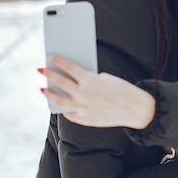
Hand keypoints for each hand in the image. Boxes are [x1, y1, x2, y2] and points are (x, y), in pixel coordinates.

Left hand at [39, 55, 154, 128]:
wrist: (136, 109)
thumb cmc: (123, 90)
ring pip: (59, 101)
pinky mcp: (86, 120)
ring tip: (42, 89)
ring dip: (48, 94)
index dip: (57, 61)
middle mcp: (83, 95)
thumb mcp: (105, 79)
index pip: (68, 67)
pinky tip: (61, 106)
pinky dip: (65, 110)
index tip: (50, 57)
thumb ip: (88, 79)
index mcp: (90, 80)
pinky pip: (70, 115)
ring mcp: (83, 109)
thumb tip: (72, 80)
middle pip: (60, 82)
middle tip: (41, 70)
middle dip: (49, 74)